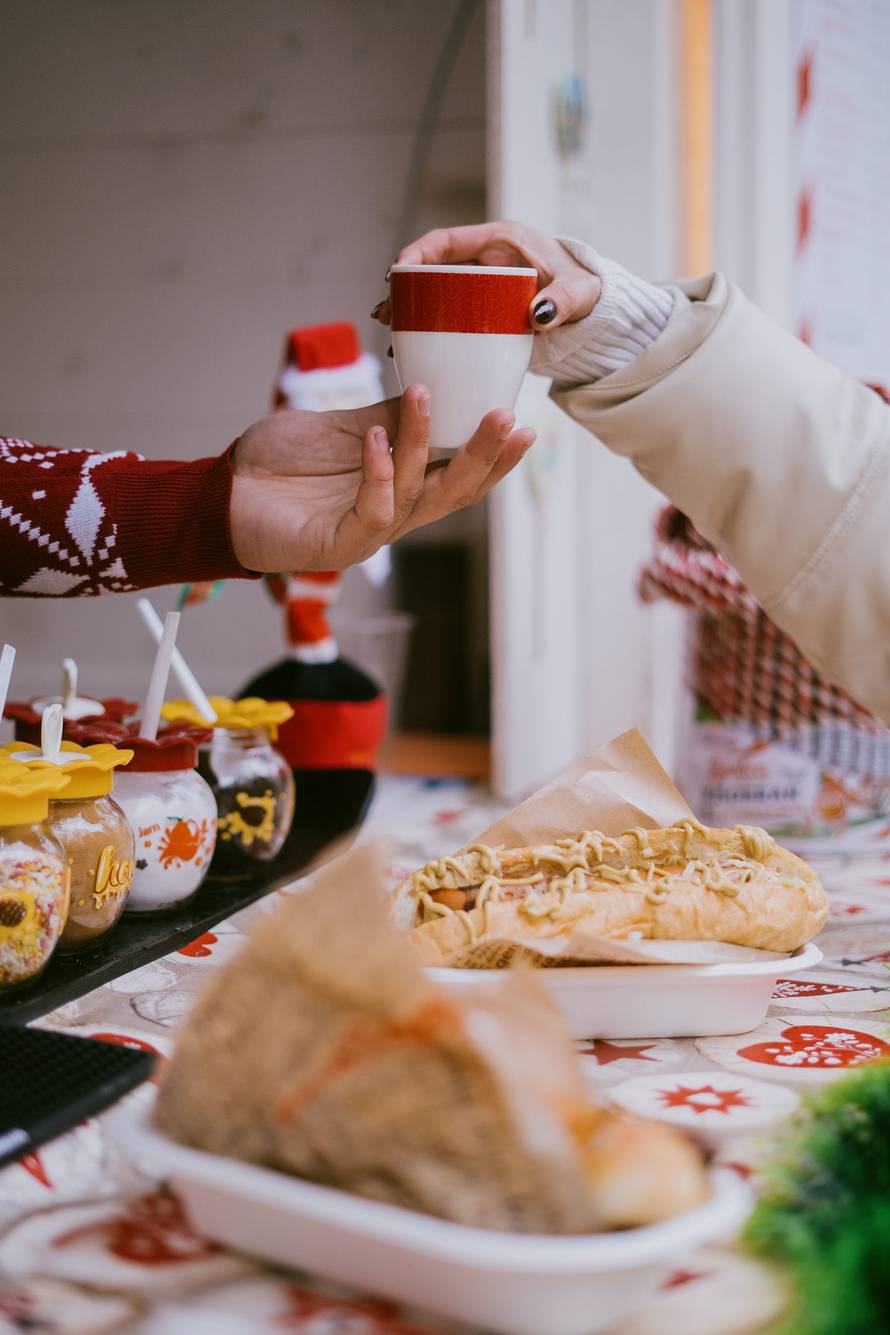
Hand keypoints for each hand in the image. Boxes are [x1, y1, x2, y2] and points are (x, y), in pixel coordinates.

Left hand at [229, 385, 534, 571]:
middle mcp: (393, 514)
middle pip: (454, 492)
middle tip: (506, 417)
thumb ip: (390, 417)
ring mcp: (368, 533)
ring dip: (427, 444)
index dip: (494, 457)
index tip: (525, 422)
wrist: (223, 492)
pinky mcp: (338, 546)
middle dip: (483, 455)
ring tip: (428, 398)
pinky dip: (379, 473)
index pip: (460, 476)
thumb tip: (437, 388)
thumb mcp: (344, 426)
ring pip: (417, 495)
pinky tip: (375, 437)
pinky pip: (373, 511)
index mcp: (401, 488)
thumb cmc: (280, 465)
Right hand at [372, 221, 600, 331]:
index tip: (398, 272)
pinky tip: (411, 349)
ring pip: (434, 294)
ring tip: (390, 334)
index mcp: (500, 241)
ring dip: (410, 311)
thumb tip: (541, 314)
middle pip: (432, 269)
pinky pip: (447, 315)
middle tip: (385, 314)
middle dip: (404, 289)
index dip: (417, 253)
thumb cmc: (586, 290)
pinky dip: (428, 329)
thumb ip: (565, 300)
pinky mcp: (480, 309)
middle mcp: (483, 260)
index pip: (446, 240)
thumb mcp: (581, 293)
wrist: (591, 307)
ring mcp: (479, 286)